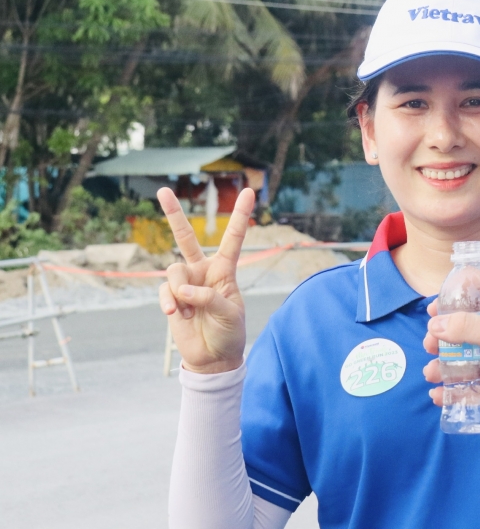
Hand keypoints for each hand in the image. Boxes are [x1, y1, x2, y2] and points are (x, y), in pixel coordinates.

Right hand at [157, 187, 253, 373]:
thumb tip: (183, 289)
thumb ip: (208, 298)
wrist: (212, 357)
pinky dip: (169, 302)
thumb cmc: (228, 333)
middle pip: (186, 237)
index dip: (240, 216)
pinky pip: (164, 291)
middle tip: (163, 189)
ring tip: (187, 311)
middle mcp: (203, 271)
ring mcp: (184, 283)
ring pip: (173, 271)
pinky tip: (176, 315)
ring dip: (179, 291)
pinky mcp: (170, 297)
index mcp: (225, 270)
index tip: (249, 192)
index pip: (233, 238)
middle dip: (173, 214)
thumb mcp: (229, 314)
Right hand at [421, 300, 479, 405]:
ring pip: (460, 364)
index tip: (431, 309)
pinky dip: (450, 392)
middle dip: (441, 340)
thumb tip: (434, 324)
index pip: (474, 304)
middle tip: (429, 346)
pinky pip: (466, 390)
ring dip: (442, 368)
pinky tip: (438, 396)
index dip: (451, 305)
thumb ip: (469, 328)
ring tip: (431, 375)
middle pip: (461, 336)